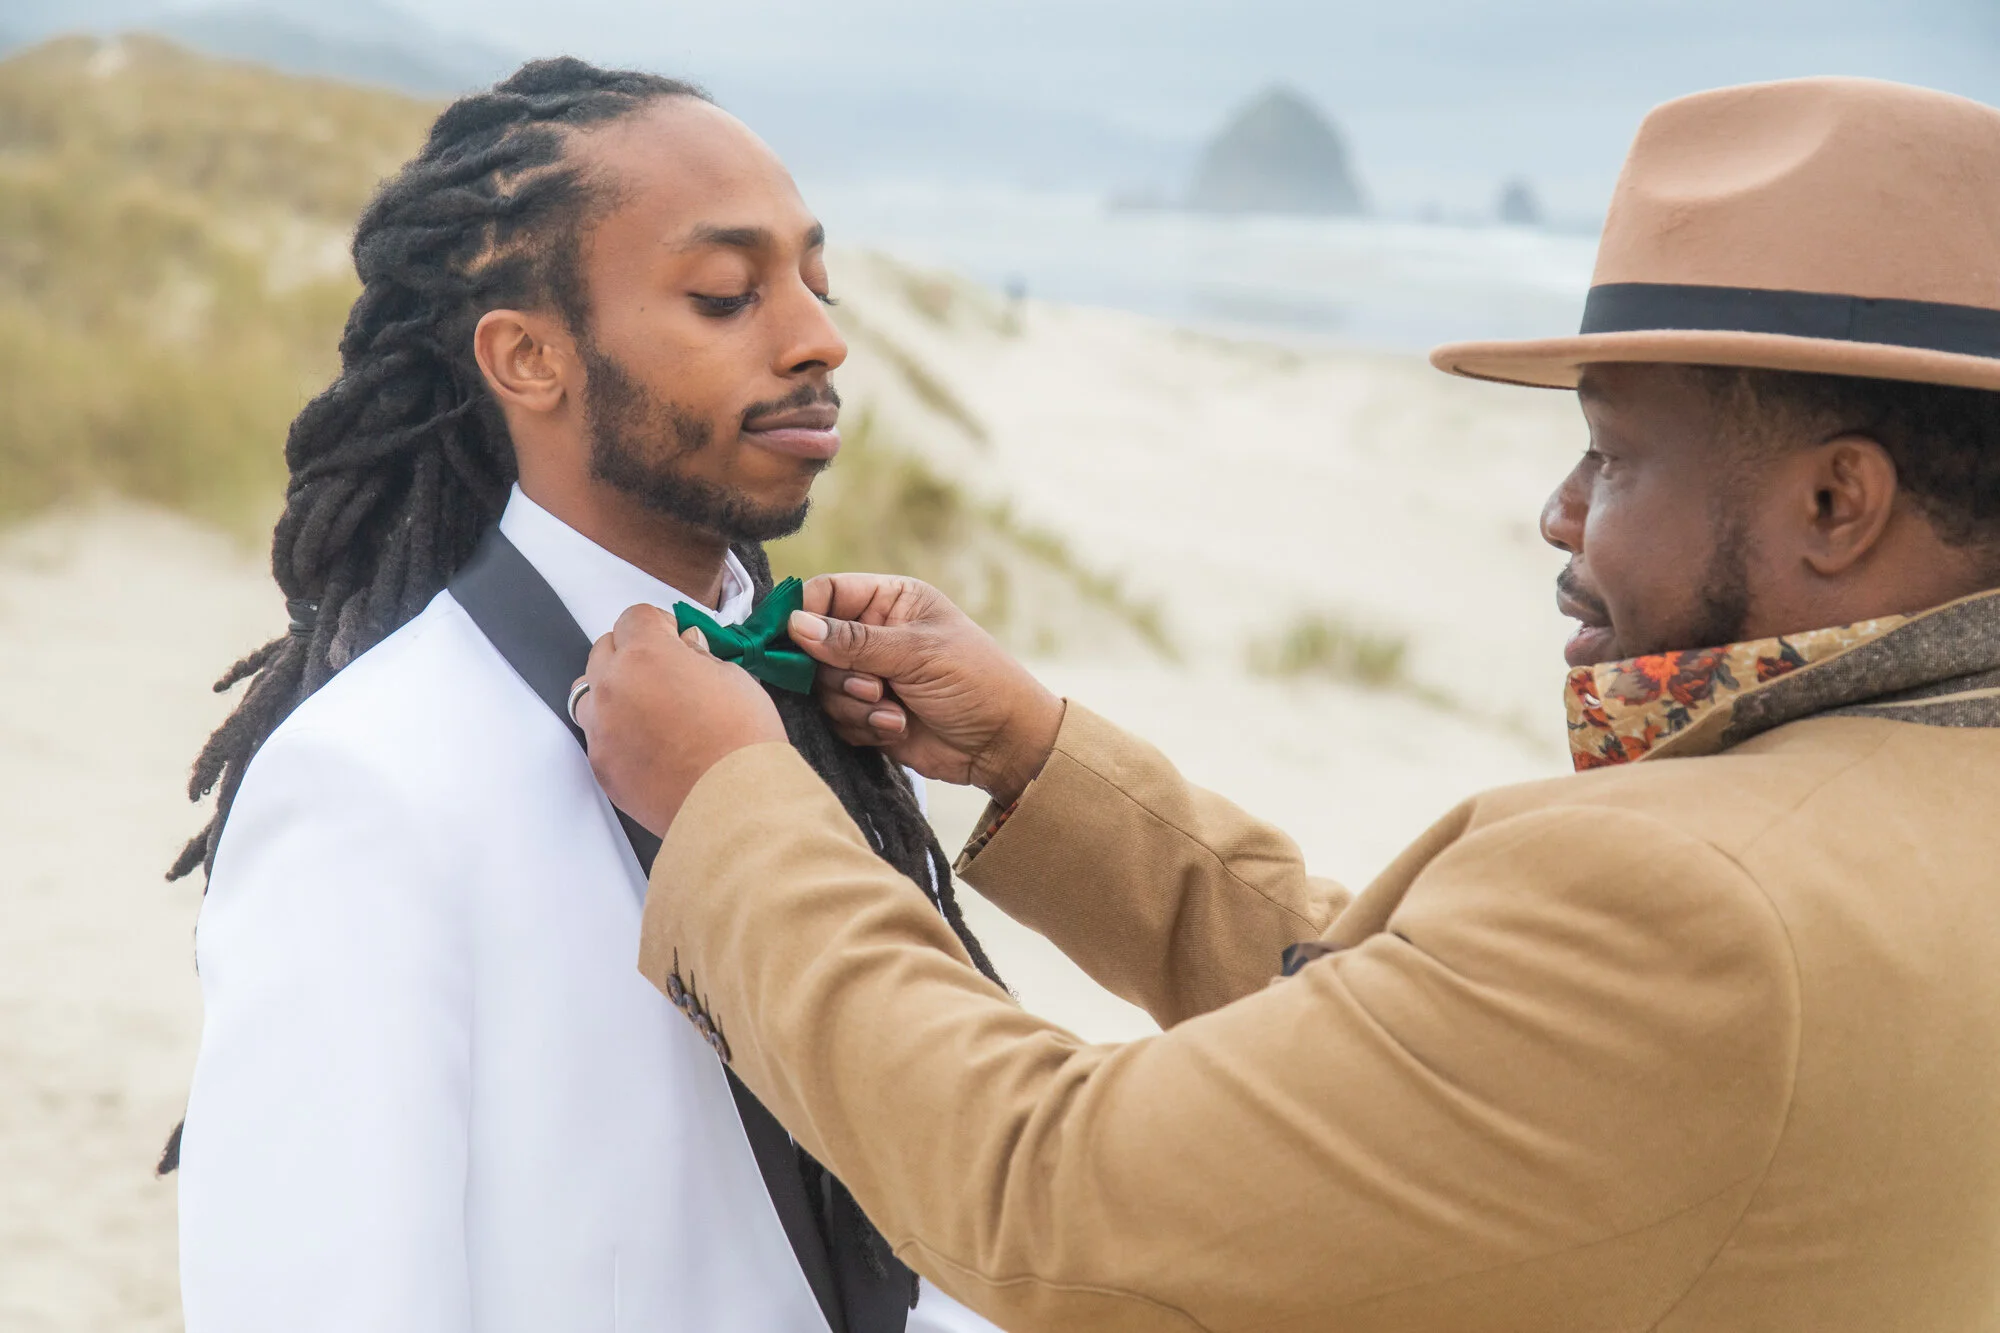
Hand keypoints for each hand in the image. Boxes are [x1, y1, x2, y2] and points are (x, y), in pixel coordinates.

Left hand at [573, 604, 786, 835]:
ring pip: (588, 693)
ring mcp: (602, 729)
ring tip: (648, 707)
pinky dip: (616, 732)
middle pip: (604, 650)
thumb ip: (699, 657)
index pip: (634, 617)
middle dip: (632, 652)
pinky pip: (597, 736)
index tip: (675, 638)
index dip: (659, 625)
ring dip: (613, 690)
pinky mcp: (602, 766)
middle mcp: (613, 687)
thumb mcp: (735, 678)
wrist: (735, 803)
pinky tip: (649, 743)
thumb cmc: (742, 741)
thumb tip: (687, 649)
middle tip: (665, 670)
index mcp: (646, 655)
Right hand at [788, 574, 1061, 804]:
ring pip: (821, 687)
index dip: (802, 614)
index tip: (789, 640)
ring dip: (853, 704)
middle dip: (838, 673)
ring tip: (892, 710)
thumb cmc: (975, 682)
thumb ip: (853, 641)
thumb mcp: (917, 653)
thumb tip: (795, 624)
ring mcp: (868, 675)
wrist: (1003, 744)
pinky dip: (862, 726)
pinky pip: (835, 719)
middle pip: (813, 646)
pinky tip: (896, 728)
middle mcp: (874, 634)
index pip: (826, 593)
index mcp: (890, 600)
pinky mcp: (866, 713)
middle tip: (871, 687)